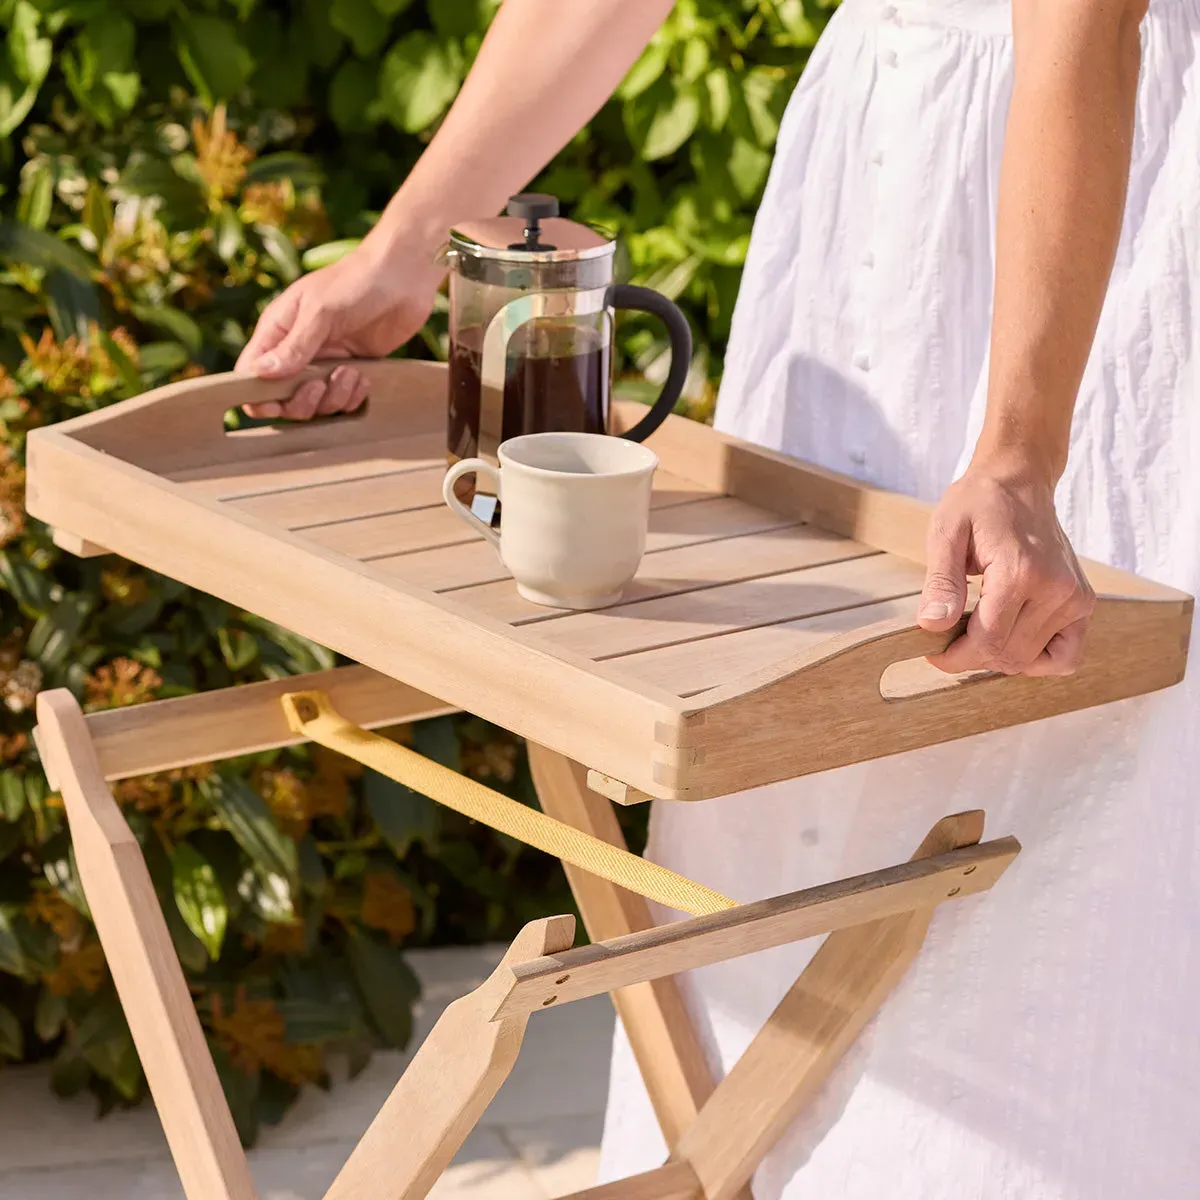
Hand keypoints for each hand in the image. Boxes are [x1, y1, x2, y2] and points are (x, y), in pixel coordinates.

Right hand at [235, 231, 444, 418]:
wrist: (402, 275)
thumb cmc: (356, 282)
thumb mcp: (320, 312)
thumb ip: (293, 346)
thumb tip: (260, 374)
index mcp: (278, 330)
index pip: (251, 373)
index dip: (257, 396)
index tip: (277, 401)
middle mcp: (298, 351)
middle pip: (284, 399)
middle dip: (302, 402)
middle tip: (321, 385)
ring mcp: (327, 363)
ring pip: (317, 405)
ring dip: (334, 397)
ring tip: (351, 372)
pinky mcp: (353, 370)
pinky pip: (345, 401)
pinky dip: (353, 397)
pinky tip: (365, 378)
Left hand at [917, 459, 1094, 676]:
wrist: (1020, 481)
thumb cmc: (978, 503)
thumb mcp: (946, 532)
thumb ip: (940, 582)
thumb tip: (931, 626)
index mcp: (1020, 571)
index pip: (987, 642)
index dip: (954, 657)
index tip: (933, 652)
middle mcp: (1056, 589)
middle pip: (1008, 656)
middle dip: (972, 657)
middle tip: (950, 636)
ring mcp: (1076, 598)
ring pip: (1031, 660)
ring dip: (998, 657)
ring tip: (977, 630)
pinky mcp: (1083, 602)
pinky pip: (1066, 656)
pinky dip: (1037, 659)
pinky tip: (1012, 639)